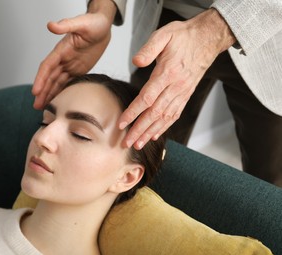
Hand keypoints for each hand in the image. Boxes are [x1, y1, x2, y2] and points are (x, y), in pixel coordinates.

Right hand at [32, 1, 115, 109]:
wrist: (103, 27)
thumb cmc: (94, 23)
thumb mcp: (82, 23)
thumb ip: (67, 25)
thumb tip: (51, 25)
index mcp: (61, 49)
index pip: (47, 66)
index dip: (40, 79)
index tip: (35, 91)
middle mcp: (62, 59)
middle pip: (49, 78)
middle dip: (42, 92)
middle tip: (37, 106)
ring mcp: (69, 65)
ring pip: (56, 82)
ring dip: (49, 95)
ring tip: (42, 108)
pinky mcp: (77, 70)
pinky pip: (67, 83)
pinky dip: (61, 93)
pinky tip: (58, 102)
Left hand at [119, 8, 235, 148]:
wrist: (207, 39)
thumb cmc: (183, 37)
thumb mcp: (164, 35)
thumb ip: (149, 49)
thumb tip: (136, 62)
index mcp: (167, 73)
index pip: (147, 98)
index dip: (133, 112)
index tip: (121, 124)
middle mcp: (175, 87)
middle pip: (154, 113)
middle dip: (139, 130)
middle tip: (126, 143)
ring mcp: (182, 93)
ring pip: (164, 118)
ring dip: (150, 132)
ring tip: (138, 144)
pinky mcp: (185, 95)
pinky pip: (175, 115)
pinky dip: (164, 127)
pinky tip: (155, 135)